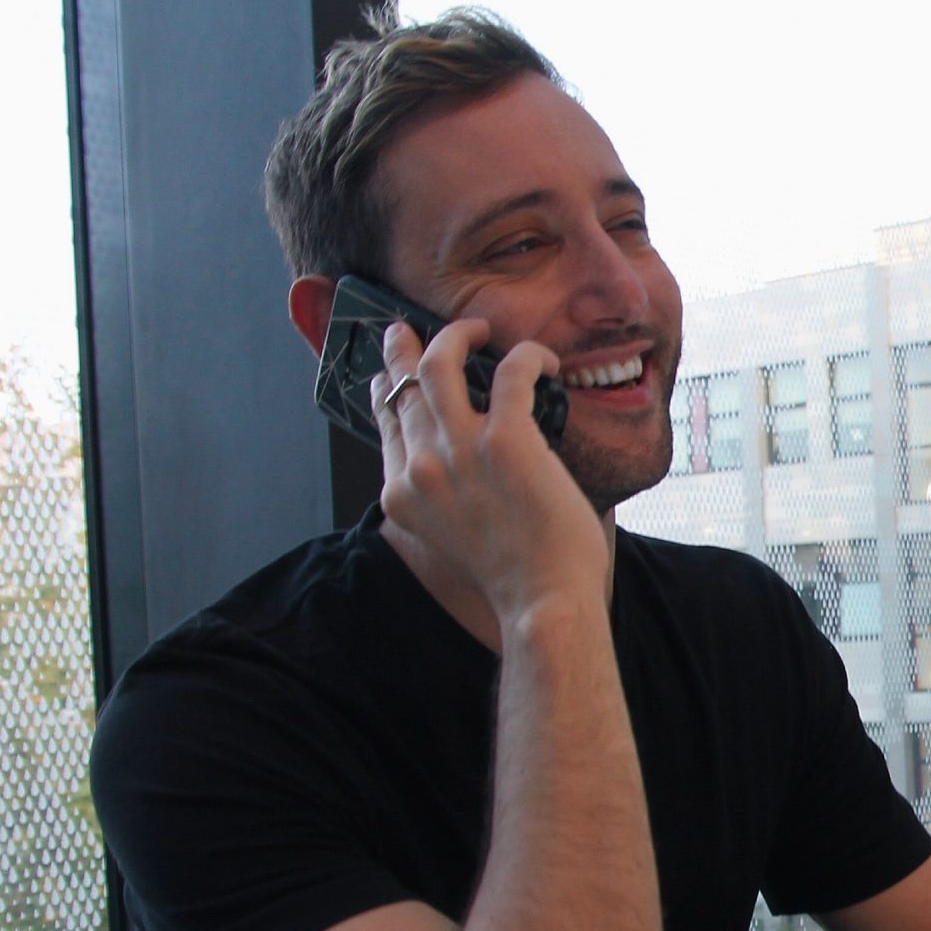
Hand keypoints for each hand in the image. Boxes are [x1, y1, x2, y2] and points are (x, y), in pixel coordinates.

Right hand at [372, 319, 608, 626]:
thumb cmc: (512, 579)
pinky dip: (530, 356)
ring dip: (457, 335)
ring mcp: (459, 450)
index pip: (385, 423)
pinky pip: (512, 371)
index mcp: (402, 495)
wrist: (542, 602)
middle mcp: (420, 467)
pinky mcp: (505, 439)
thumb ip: (443, 502)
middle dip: (404, 348)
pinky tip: (545, 362)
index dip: (388, 389)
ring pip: (438, 361)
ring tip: (480, 329)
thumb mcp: (450, 540)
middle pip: (402, 385)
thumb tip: (465, 470)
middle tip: (412, 329)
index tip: (393, 374)